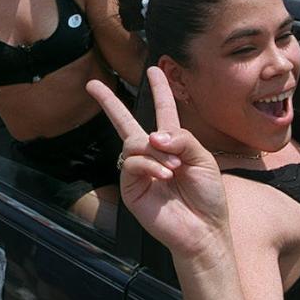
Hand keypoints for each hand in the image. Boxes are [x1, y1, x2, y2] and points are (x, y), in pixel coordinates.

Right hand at [86, 67, 229, 262]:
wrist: (204, 230)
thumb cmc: (208, 196)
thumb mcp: (204, 159)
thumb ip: (182, 139)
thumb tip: (153, 135)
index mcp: (173, 144)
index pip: (163, 110)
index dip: (159, 89)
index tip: (154, 69)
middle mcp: (152, 154)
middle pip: (126, 122)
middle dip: (109, 103)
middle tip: (91, 85)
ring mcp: (139, 171)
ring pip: (134, 143)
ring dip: (156, 152)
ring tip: (174, 169)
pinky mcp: (131, 187)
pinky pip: (132, 164)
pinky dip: (150, 166)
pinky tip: (165, 176)